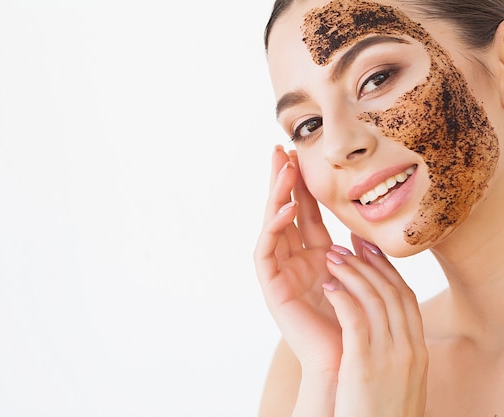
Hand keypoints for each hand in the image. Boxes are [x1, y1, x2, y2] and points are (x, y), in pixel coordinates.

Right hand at [254, 146, 340, 374]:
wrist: (350, 357)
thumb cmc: (358, 319)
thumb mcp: (359, 272)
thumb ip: (353, 248)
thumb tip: (356, 224)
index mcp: (317, 255)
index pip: (305, 212)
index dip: (303, 184)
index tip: (301, 155)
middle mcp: (295, 258)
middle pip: (284, 211)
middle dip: (282, 181)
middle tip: (280, 149)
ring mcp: (281, 271)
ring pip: (272, 225)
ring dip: (276, 196)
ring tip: (282, 169)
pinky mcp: (271, 285)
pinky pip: (266, 250)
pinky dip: (273, 228)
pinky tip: (284, 209)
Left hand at [323, 236, 427, 416]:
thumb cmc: (381, 412)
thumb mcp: (397, 377)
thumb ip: (392, 348)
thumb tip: (380, 325)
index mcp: (416, 349)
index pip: (405, 298)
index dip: (386, 269)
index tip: (369, 249)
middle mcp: (408, 348)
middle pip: (392, 292)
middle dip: (368, 263)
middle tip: (347, 242)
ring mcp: (389, 356)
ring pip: (375, 300)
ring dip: (352, 273)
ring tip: (331, 256)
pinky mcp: (364, 365)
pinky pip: (356, 320)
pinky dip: (343, 298)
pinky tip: (328, 285)